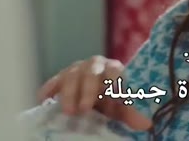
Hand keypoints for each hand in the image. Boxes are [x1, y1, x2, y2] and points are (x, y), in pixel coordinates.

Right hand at [37, 56, 152, 130]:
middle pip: (91, 71)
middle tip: (83, 109)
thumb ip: (131, 112)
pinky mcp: (62, 77)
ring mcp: (77, 68)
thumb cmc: (112, 99)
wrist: (97, 92)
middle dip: (87, 90)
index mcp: (115, 69)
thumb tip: (145, 123)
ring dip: (69, 93)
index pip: (116, 73)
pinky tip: (43, 99)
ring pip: (72, 74)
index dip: (114, 86)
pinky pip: (54, 80)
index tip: (112, 104)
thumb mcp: (122, 106)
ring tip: (67, 111)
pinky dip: (48, 88)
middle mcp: (96, 64)